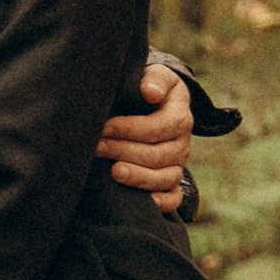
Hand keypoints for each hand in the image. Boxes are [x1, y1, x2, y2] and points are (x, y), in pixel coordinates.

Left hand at [97, 58, 193, 210]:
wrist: (156, 106)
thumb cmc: (149, 90)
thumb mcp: (156, 76)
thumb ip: (155, 79)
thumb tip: (149, 92)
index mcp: (180, 116)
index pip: (158, 127)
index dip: (130, 129)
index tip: (104, 127)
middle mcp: (182, 143)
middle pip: (158, 155)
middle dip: (124, 151)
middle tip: (96, 148)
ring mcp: (178, 165)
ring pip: (165, 178)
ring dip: (138, 177)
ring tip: (113, 172)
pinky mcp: (172, 182)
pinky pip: (173, 198)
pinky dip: (160, 202)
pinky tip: (141, 201)